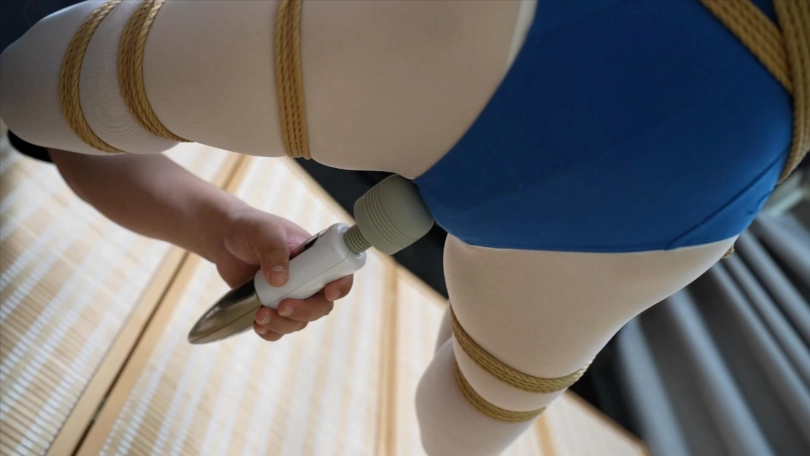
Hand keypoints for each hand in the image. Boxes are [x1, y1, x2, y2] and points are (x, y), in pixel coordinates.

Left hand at [214, 207, 353, 341]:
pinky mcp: (271, 306)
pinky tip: (258, 325)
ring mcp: (290, 294)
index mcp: (315, 256)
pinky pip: (280, 328)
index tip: (328, 292)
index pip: (339, 273)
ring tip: (260, 315)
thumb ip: (273, 251)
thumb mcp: (263, 231)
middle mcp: (308, 278)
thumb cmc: (251, 228)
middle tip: (283, 306)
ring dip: (284, 324)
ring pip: (300, 320)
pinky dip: (272, 332)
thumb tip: (280, 280)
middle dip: (305, 311)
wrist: (224, 238)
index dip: (340, 286)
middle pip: (321, 305)